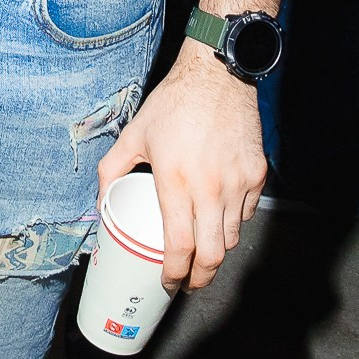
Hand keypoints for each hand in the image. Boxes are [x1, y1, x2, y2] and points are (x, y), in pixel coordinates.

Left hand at [94, 42, 267, 290]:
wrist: (216, 76)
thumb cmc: (173, 104)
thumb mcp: (134, 134)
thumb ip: (111, 169)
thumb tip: (101, 201)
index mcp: (176, 181)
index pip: (180, 246)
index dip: (174, 274)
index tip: (168, 282)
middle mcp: (210, 188)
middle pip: (212, 255)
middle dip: (199, 278)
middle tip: (188, 282)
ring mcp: (238, 183)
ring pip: (230, 238)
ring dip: (215, 252)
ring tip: (199, 251)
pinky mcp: (257, 175)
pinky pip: (246, 213)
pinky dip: (232, 223)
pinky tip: (217, 218)